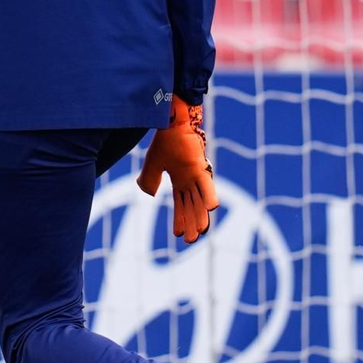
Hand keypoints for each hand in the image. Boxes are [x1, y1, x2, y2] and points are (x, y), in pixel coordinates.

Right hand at [136, 96, 219, 243]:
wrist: (170, 122)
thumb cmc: (164, 140)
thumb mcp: (153, 164)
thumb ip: (150, 180)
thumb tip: (150, 195)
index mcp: (179, 180)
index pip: (180, 204)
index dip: (179, 218)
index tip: (178, 235)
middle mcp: (189, 180)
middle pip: (191, 206)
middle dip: (191, 223)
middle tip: (191, 241)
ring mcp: (196, 174)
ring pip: (199, 200)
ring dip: (200, 216)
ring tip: (201, 232)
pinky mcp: (200, 167)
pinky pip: (206, 184)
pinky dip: (209, 196)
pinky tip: (212, 209)